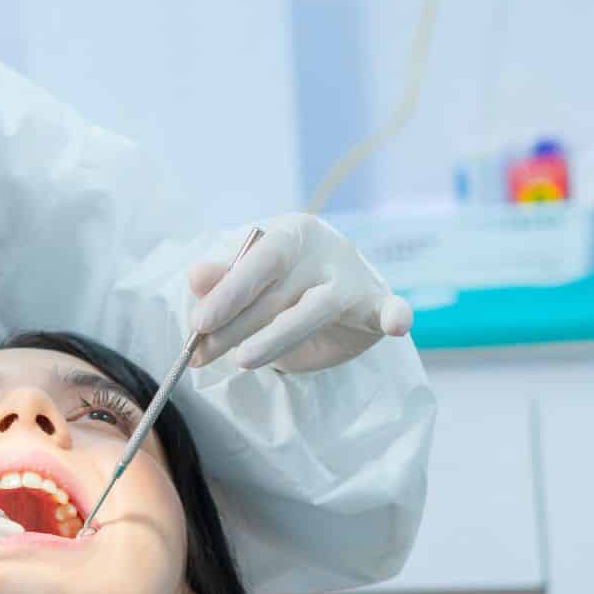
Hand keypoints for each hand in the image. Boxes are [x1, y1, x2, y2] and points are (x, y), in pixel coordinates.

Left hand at [188, 213, 412, 373]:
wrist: (337, 289)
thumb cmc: (284, 283)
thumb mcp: (248, 278)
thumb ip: (223, 277)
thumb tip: (195, 277)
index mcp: (290, 233)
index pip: (258, 260)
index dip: (228, 292)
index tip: (198, 323)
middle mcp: (324, 250)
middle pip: (278, 291)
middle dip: (234, 327)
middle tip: (200, 355)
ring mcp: (352, 278)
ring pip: (314, 310)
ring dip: (277, 337)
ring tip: (244, 361)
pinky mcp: (375, 305)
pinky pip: (388, 309)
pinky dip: (395, 315)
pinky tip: (397, 324)